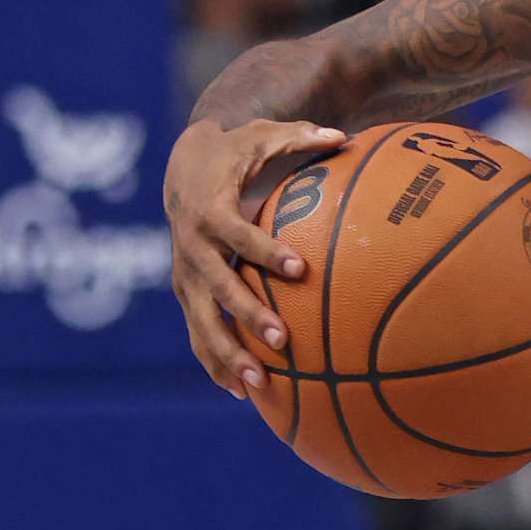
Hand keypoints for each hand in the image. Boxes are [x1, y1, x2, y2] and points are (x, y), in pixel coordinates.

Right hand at [162, 117, 343, 395]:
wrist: (183, 166)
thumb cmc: (236, 152)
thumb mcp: (264, 136)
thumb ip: (302, 137)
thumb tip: (347, 135)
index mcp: (211, 210)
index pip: (238, 234)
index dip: (266, 251)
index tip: (300, 269)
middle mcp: (192, 247)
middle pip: (219, 287)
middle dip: (249, 315)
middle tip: (284, 341)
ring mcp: (186, 275)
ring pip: (202, 322)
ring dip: (228, 355)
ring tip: (258, 387)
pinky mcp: (186, 294)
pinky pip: (199, 334)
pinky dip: (216, 364)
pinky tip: (243, 394)